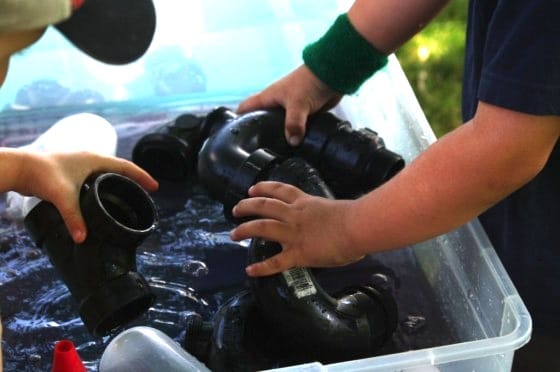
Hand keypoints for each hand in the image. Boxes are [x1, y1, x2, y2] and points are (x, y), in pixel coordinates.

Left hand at [17, 151, 157, 242]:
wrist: (20, 168)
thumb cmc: (42, 175)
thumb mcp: (63, 197)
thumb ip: (74, 218)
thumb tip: (83, 238)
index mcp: (94, 160)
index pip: (125, 167)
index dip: (142, 176)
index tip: (155, 187)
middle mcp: (89, 160)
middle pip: (119, 169)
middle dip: (133, 179)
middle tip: (145, 192)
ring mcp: (80, 165)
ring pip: (106, 173)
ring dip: (118, 182)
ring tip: (128, 195)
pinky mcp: (71, 172)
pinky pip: (94, 178)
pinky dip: (104, 186)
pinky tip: (103, 198)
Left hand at [230, 181, 363, 276]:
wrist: (358, 227)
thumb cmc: (355, 218)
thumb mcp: (335, 210)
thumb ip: (325, 216)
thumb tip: (330, 225)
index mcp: (306, 203)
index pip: (281, 190)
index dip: (264, 188)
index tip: (252, 189)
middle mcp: (295, 215)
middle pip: (265, 205)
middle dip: (247, 206)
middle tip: (236, 209)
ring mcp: (294, 234)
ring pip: (262, 228)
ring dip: (245, 230)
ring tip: (234, 234)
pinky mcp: (298, 253)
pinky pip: (276, 262)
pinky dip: (261, 267)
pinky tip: (250, 271)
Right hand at [237, 65, 341, 145]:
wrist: (332, 74)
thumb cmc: (309, 82)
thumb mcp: (298, 104)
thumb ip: (293, 124)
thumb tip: (292, 141)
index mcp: (268, 97)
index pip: (245, 108)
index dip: (237, 119)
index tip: (231, 134)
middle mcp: (276, 103)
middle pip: (261, 119)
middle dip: (258, 132)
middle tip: (254, 150)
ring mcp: (289, 108)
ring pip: (279, 125)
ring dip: (278, 135)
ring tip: (274, 153)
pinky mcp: (303, 113)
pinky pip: (295, 127)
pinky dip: (294, 135)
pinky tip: (295, 146)